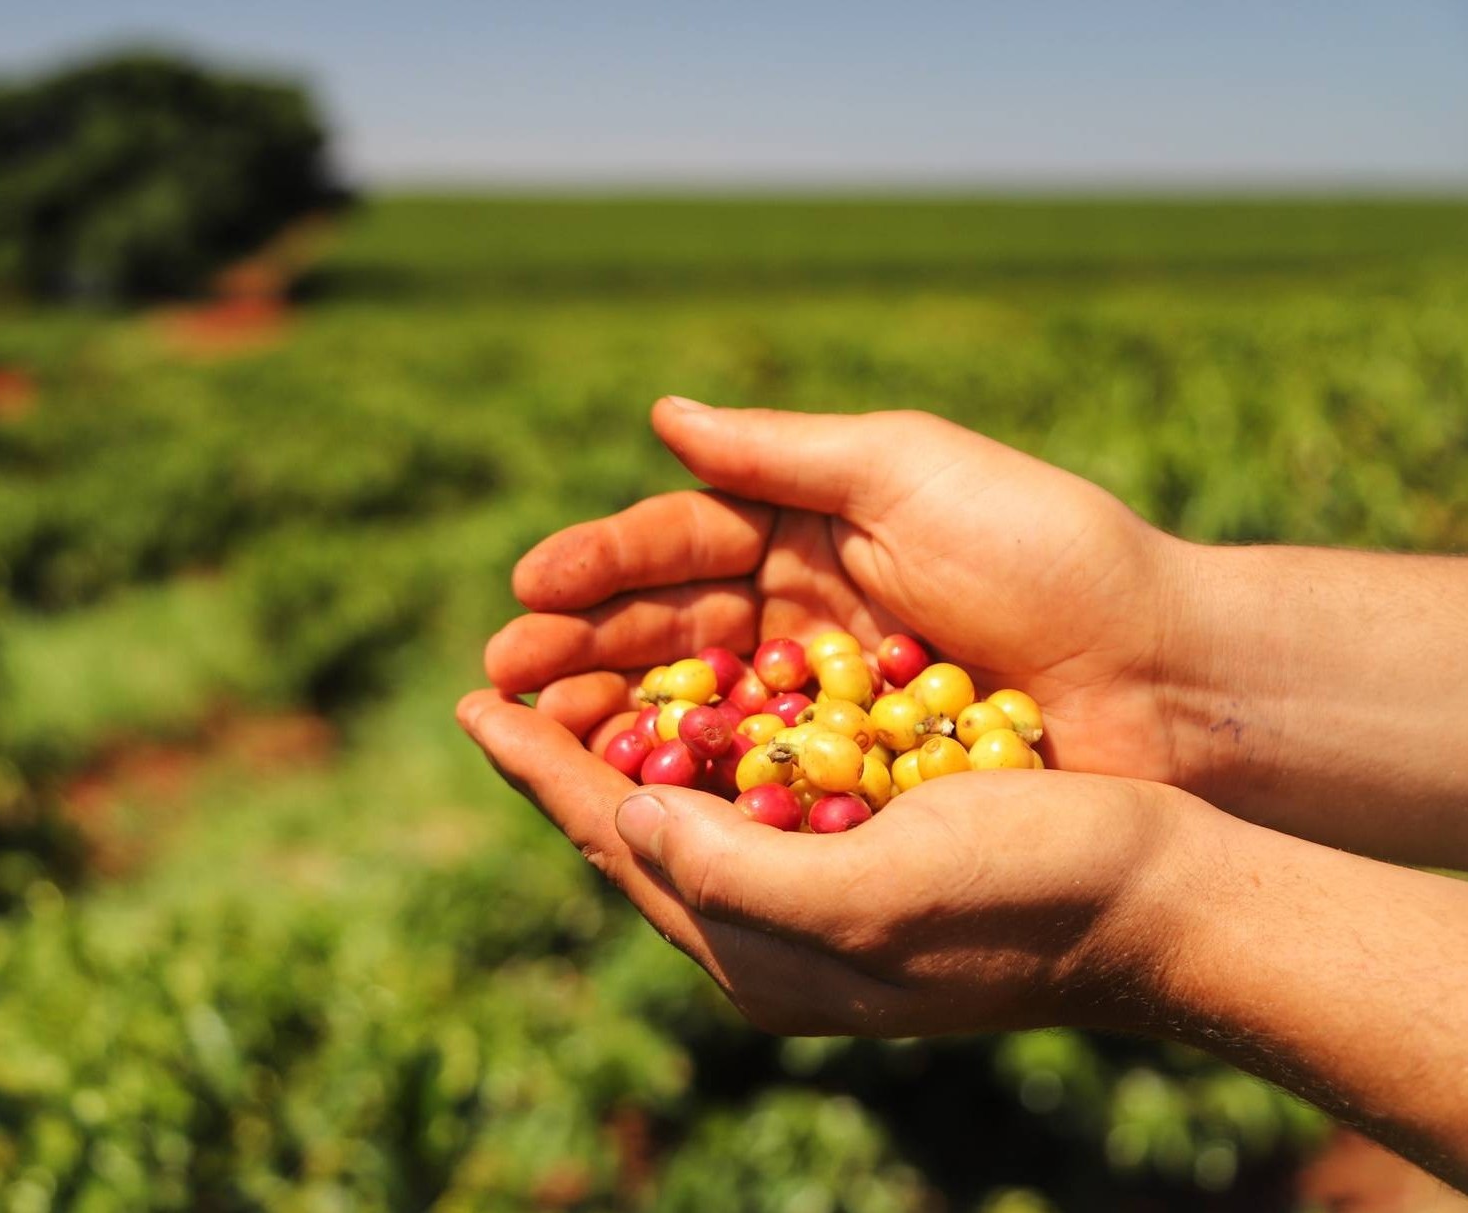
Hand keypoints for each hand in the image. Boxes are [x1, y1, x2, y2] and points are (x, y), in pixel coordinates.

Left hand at [457, 687, 1181, 1037]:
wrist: (1153, 899)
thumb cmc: (1022, 895)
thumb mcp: (869, 895)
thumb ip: (731, 874)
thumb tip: (626, 821)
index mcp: (760, 950)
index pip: (616, 844)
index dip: (540, 772)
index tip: (472, 706)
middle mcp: (775, 925)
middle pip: (636, 826)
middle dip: (566, 752)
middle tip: (501, 681)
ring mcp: (820, 885)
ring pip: (689, 804)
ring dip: (628, 735)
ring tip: (573, 676)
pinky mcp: (867, 844)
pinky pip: (755, 788)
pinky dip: (709, 732)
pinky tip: (695, 689)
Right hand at [485, 398, 1189, 783]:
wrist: (1163, 677)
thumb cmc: (1048, 553)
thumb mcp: (911, 471)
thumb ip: (784, 451)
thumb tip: (661, 417)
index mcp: (812, 528)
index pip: (683, 541)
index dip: (602, 564)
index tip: (528, 586)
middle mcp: (804, 611)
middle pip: (671, 629)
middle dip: (585, 647)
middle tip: (505, 675)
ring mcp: (824, 697)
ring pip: (697, 705)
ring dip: (615, 718)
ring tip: (539, 732)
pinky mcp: (851, 773)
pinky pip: (753, 773)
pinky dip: (690, 780)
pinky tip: (627, 791)